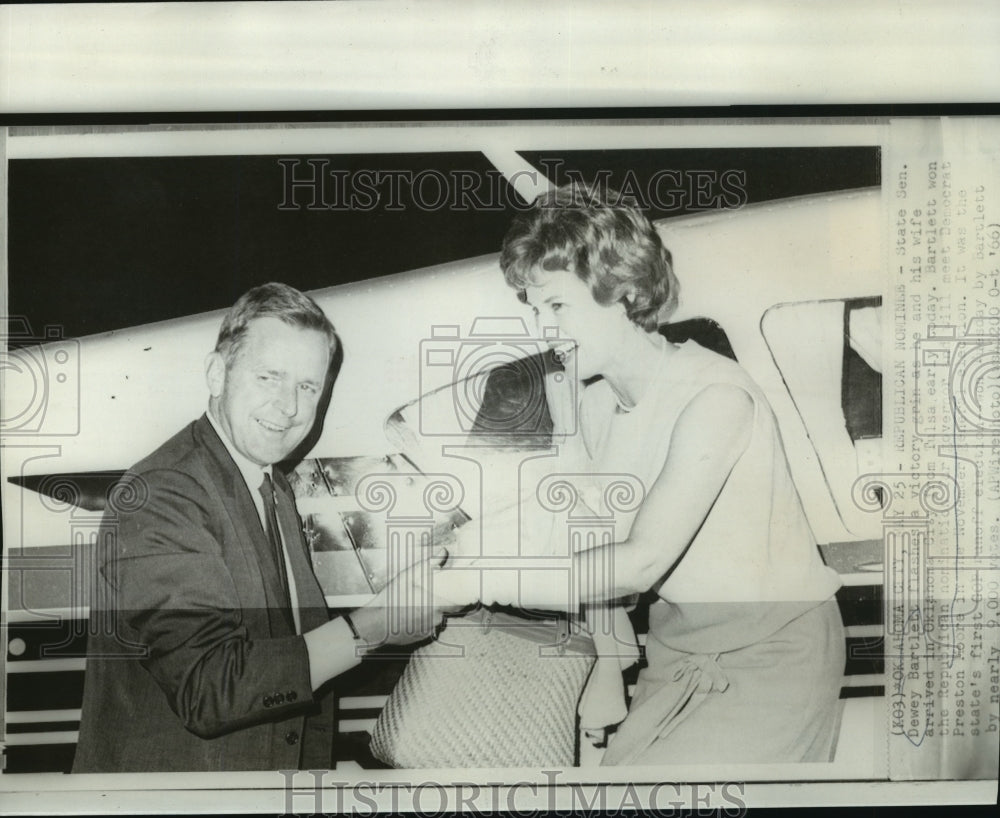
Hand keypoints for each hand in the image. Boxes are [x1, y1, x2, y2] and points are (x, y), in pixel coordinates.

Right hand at [350, 550, 465, 647]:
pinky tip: (412, 615)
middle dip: (441, 602)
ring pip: (437, 619)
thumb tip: (443, 552)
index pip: (459, 602)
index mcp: (437, 603)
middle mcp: (436, 619)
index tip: (458, 591)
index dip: (460, 596)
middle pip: (446, 609)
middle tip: (428, 595)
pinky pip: (428, 628)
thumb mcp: (408, 576)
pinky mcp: (421, 638)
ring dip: (431, 612)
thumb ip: (429, 564)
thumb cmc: (391, 600)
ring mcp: (429, 630)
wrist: (375, 625)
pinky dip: (423, 622)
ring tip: (416, 604)